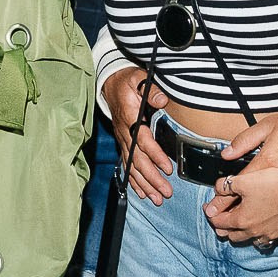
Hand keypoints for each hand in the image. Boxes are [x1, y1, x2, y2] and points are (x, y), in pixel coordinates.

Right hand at [102, 66, 173, 203]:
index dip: (155, 155)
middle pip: (137, 159)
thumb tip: (163, 100)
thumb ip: (151, 89)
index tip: (168, 167)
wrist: (109, 83)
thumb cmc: (127, 81)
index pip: (142, 140)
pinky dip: (133, 180)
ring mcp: (121, 139)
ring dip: (144, 184)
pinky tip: (142, 192)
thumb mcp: (138, 78)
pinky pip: (126, 165)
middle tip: (166, 192)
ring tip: (156, 198)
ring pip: (131, 166)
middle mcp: (123, 132)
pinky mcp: (122, 143)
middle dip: (151, 178)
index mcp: (129, 117)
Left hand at [205, 164, 277, 246]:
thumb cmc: (275, 182)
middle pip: (233, 236)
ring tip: (242, 223)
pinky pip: (271, 238)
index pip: (220, 223)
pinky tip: (264, 224)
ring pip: (252, 240)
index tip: (210, 210)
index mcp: (243, 220)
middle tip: (223, 217)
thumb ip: (225, 187)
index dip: (212, 215)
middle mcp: (256, 232)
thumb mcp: (243, 180)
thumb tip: (216, 190)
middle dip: (225, 227)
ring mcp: (272, 234)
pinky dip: (264, 233)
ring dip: (244, 234)